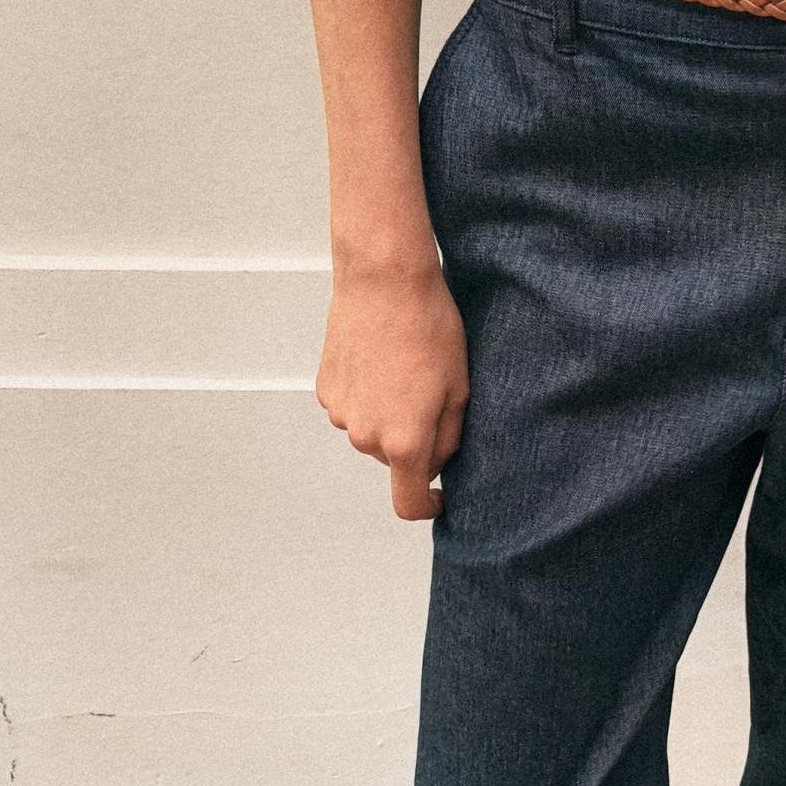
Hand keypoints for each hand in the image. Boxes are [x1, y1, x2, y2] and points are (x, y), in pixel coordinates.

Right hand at [316, 257, 468, 519]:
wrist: (384, 279)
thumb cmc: (430, 327)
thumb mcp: (459, 389)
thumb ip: (448, 439)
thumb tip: (435, 464)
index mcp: (404, 442)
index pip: (408, 503)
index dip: (427, 506)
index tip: (440, 496)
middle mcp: (365, 437)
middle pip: (394, 460)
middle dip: (415, 442)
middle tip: (433, 397)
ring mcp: (341, 413)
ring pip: (373, 433)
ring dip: (390, 416)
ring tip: (406, 370)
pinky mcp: (326, 390)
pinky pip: (353, 408)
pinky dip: (369, 396)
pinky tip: (382, 360)